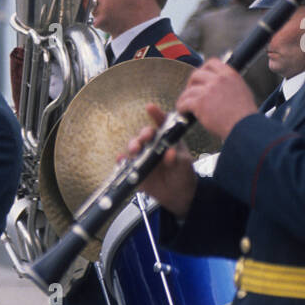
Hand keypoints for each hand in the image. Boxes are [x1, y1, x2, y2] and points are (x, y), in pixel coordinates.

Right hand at [125, 103, 197, 217]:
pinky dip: (121, 161)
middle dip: (143, 134)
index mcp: (167, 140)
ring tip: (135, 150)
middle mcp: (153, 146)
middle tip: (145, 138)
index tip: (150, 108)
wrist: (178, 196)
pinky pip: (125, 163)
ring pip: (134, 146)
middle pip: (144, 134)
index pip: (162, 124)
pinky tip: (121, 159)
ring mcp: (143, 157)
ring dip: (133, 145)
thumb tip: (170, 153)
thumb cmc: (183, 175)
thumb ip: (177, 159)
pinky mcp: (136, 169)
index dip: (156, 115)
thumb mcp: (184, 166)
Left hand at [174, 58, 256, 141]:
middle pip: (196, 74)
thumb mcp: (242, 90)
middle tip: (191, 92)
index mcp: (230, 75)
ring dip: (185, 98)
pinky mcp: (200, 103)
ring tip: (184, 105)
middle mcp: (218, 80)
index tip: (200, 78)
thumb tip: (219, 85)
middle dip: (191, 83)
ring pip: (188, 90)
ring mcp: (208, 90)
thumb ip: (229, 84)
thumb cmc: (245, 115)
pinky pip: (184, 102)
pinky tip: (183, 112)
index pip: (212, 63)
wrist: (244, 127)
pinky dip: (181, 108)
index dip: (203, 69)